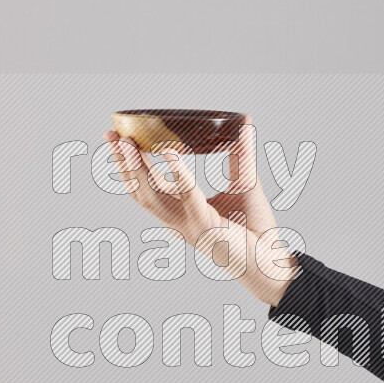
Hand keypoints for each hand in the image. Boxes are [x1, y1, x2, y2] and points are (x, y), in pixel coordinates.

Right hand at [101, 119, 297, 305]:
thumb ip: (241, 154)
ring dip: (137, 168)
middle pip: (140, 190)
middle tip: (111, 135)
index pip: (146, 186)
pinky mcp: (206, 227)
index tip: (117, 137)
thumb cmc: (256, 228)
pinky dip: (178, 175)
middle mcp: (178, 220)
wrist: (272, 259)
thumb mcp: (245, 182)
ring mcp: (189, 226)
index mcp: (181, 211)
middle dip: (123, 163)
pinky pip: (188, 197)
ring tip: (128, 143)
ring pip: (152, 196)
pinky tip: (169, 154)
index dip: (129, 163)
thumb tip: (245, 122)